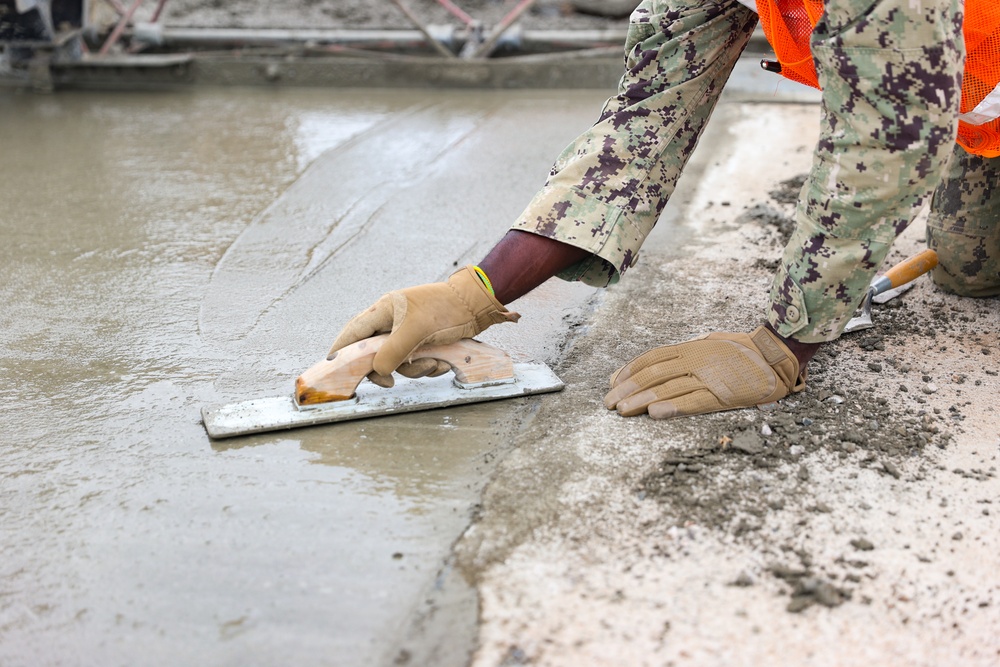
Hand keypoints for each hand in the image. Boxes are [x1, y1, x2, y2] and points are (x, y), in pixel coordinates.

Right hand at [328, 265, 519, 379]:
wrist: (478, 305)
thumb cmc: (446, 309)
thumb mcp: (417, 330)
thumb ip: (393, 351)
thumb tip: (377, 370)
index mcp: (383, 311)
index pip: (353, 333)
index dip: (341, 351)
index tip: (333, 370)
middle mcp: (391, 322)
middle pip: (374, 354)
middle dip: (389, 368)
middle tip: (391, 382)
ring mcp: (407, 332)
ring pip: (398, 362)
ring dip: (415, 369)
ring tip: (434, 362)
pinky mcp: (423, 342)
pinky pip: (416, 361)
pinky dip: (428, 366)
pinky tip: (442, 361)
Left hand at [604, 326, 804, 418]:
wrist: (776, 355)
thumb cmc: (742, 353)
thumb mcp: (710, 345)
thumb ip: (685, 355)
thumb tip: (657, 364)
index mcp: (691, 349)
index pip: (651, 358)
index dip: (629, 370)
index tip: (612, 383)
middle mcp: (695, 360)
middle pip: (653, 374)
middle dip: (627, 388)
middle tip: (609, 403)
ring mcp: (709, 376)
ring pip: (667, 387)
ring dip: (641, 399)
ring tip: (622, 410)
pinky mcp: (723, 394)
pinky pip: (694, 401)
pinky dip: (673, 407)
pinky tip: (655, 413)